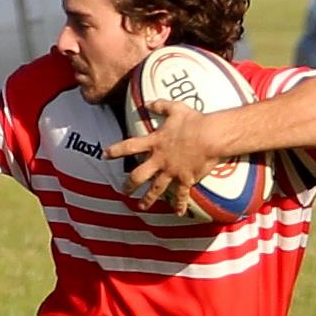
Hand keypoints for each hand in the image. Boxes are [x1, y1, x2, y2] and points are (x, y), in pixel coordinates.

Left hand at [105, 97, 224, 213]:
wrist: (210, 136)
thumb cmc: (194, 121)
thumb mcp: (176, 108)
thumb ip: (160, 106)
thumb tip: (149, 102)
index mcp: (155, 142)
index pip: (129, 147)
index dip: (115, 150)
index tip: (105, 155)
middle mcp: (160, 159)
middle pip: (138, 175)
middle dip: (129, 184)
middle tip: (123, 191)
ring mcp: (172, 171)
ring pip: (156, 189)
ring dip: (147, 199)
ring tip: (141, 207)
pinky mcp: (186, 178)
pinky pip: (182, 195)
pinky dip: (181, 204)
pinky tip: (179, 213)